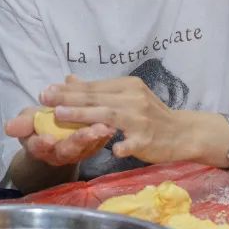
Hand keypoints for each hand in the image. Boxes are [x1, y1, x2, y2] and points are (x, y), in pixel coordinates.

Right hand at [5, 102, 113, 166]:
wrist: (53, 133)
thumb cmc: (38, 126)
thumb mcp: (26, 122)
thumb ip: (21, 124)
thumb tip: (8, 127)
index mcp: (40, 147)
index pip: (40, 147)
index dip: (43, 143)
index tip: (47, 138)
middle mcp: (60, 153)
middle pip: (68, 150)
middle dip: (79, 140)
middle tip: (89, 131)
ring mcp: (78, 152)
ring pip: (87, 147)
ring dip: (97, 137)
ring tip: (105, 127)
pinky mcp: (92, 147)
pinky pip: (100, 142)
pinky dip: (106, 132)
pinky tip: (113, 122)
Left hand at [41, 76, 196, 164]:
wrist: (184, 133)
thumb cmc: (150, 116)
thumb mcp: (126, 97)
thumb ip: (98, 90)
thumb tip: (69, 79)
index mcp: (127, 86)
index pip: (93, 86)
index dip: (68, 88)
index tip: (45, 89)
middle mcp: (134, 99)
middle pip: (97, 97)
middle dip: (68, 97)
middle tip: (44, 97)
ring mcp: (141, 120)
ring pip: (108, 115)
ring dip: (83, 114)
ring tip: (60, 114)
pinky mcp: (148, 140)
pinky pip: (131, 142)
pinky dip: (121, 145)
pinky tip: (110, 149)